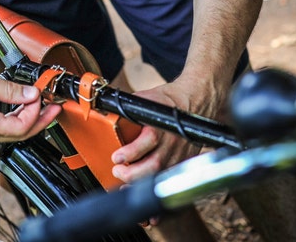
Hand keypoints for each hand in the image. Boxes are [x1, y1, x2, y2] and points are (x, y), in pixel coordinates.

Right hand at [0, 57, 61, 144]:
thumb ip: (9, 89)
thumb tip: (30, 94)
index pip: (20, 127)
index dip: (36, 113)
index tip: (41, 97)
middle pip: (18, 135)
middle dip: (38, 120)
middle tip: (52, 108)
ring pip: (8, 134)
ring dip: (25, 120)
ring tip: (37, 104)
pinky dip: (11, 119)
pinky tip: (17, 107)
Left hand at [110, 78, 225, 182]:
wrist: (192, 104)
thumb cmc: (165, 102)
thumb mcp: (143, 100)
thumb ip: (127, 110)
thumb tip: (104, 114)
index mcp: (162, 123)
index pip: (149, 140)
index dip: (131, 152)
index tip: (116, 158)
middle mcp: (172, 141)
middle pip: (155, 164)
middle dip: (132, 173)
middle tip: (117, 171)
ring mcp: (179, 153)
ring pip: (161, 175)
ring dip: (141, 182)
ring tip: (124, 181)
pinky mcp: (183, 161)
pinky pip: (169, 179)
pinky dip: (156, 188)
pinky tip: (145, 195)